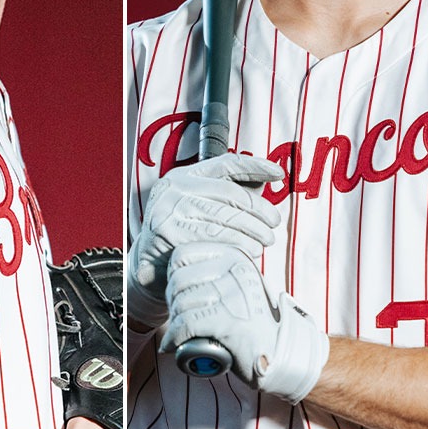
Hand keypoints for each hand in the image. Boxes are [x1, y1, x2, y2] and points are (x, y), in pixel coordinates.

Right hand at [128, 153, 283, 328]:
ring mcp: (169, 209)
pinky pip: (211, 239)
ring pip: (224, 218)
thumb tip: (268, 178)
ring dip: (252, 232)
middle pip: (231, 194)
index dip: (256, 166)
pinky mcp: (167, 233)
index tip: (279, 173)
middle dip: (260, 210)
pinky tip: (247, 253)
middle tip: (274, 225)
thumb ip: (230, 192)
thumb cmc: (184, 232)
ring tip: (265, 243)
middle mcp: (175, 188)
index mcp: (185, 176)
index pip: (227, 164)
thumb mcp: (202, 205)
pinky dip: (235, 246)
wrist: (149, 264)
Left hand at [159, 244, 328, 403]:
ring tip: (180, 333)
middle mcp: (236, 270)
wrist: (279, 350)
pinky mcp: (229, 320)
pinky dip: (175, 337)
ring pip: (181, 303)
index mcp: (235, 256)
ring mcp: (234, 294)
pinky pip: (186, 324)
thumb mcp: (237, 285)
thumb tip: (170, 272)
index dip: (172, 276)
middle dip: (171, 303)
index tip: (180, 294)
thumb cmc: (252, 320)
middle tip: (179, 318)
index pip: (182, 254)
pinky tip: (173, 344)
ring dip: (174, 323)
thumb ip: (214, 273)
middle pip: (178, 280)